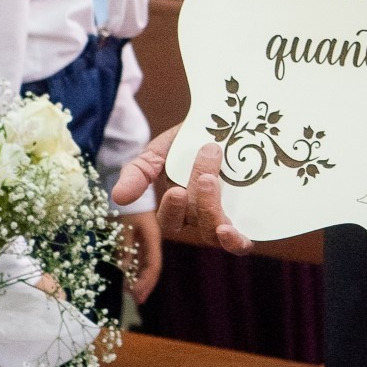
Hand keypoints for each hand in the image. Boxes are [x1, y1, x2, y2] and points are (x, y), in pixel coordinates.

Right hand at [115, 126, 252, 254]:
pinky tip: (235, 233)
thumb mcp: (157, 153)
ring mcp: (224, 218)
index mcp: (177, 207)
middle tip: (206, 175)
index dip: (173, 210)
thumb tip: (118, 198)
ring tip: (214, 184)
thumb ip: (137, 173)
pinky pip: (242, 244)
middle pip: (197, 223)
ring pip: (216, 233)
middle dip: (200, 201)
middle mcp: (200, 218)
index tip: (176, 190)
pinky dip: (238, 244)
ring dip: (214, 213)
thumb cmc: (186, 142)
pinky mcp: (248, 217)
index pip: (171, 221)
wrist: (223, 122)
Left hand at [121, 209, 162, 302]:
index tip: (138, 296)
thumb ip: (124, 246)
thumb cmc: (126, 200)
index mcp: (152, 236)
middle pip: (151, 265)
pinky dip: (132, 265)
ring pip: (144, 260)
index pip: (153, 265)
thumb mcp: (124, 223)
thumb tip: (124, 270)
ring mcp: (145, 236)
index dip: (147, 282)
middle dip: (144, 283)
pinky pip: (137, 253)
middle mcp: (151, 238)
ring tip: (128, 290)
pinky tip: (125, 272)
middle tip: (134, 299)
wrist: (125, 180)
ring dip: (138, 276)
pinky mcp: (137, 232)